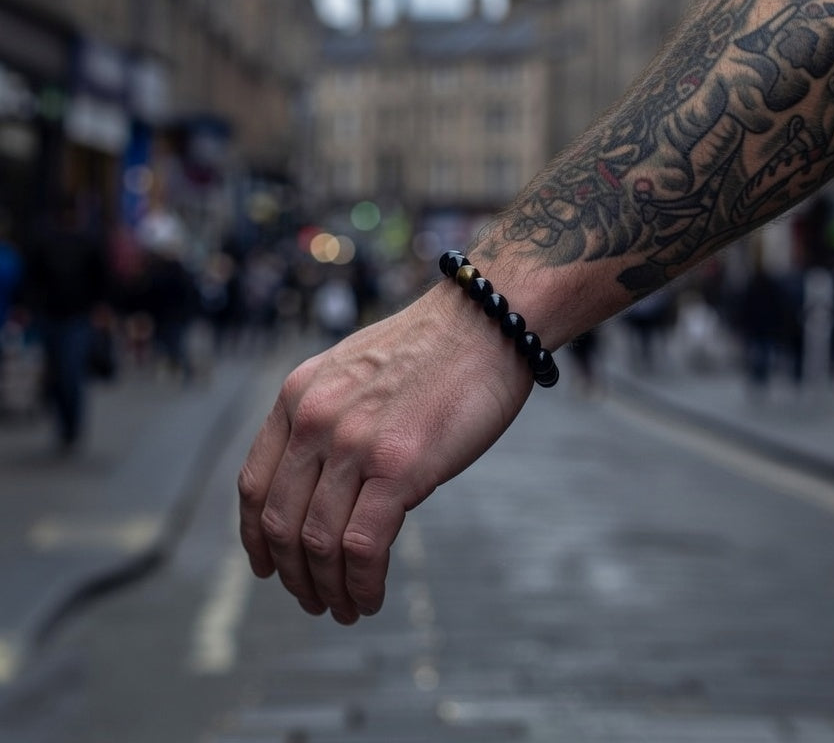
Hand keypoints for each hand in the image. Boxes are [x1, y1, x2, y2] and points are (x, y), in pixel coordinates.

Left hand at [238, 284, 532, 622]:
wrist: (485, 321)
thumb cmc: (434, 348)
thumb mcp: (355, 368)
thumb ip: (329, 416)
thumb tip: (324, 478)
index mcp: (298, 395)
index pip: (253, 484)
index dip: (255, 538)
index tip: (266, 567)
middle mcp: (315, 419)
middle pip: (281, 522)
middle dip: (293, 575)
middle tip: (313, 601)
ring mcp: (354, 443)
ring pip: (319, 543)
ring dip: (327, 589)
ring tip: (345, 609)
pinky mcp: (399, 466)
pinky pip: (363, 547)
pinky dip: (362, 584)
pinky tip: (371, 596)